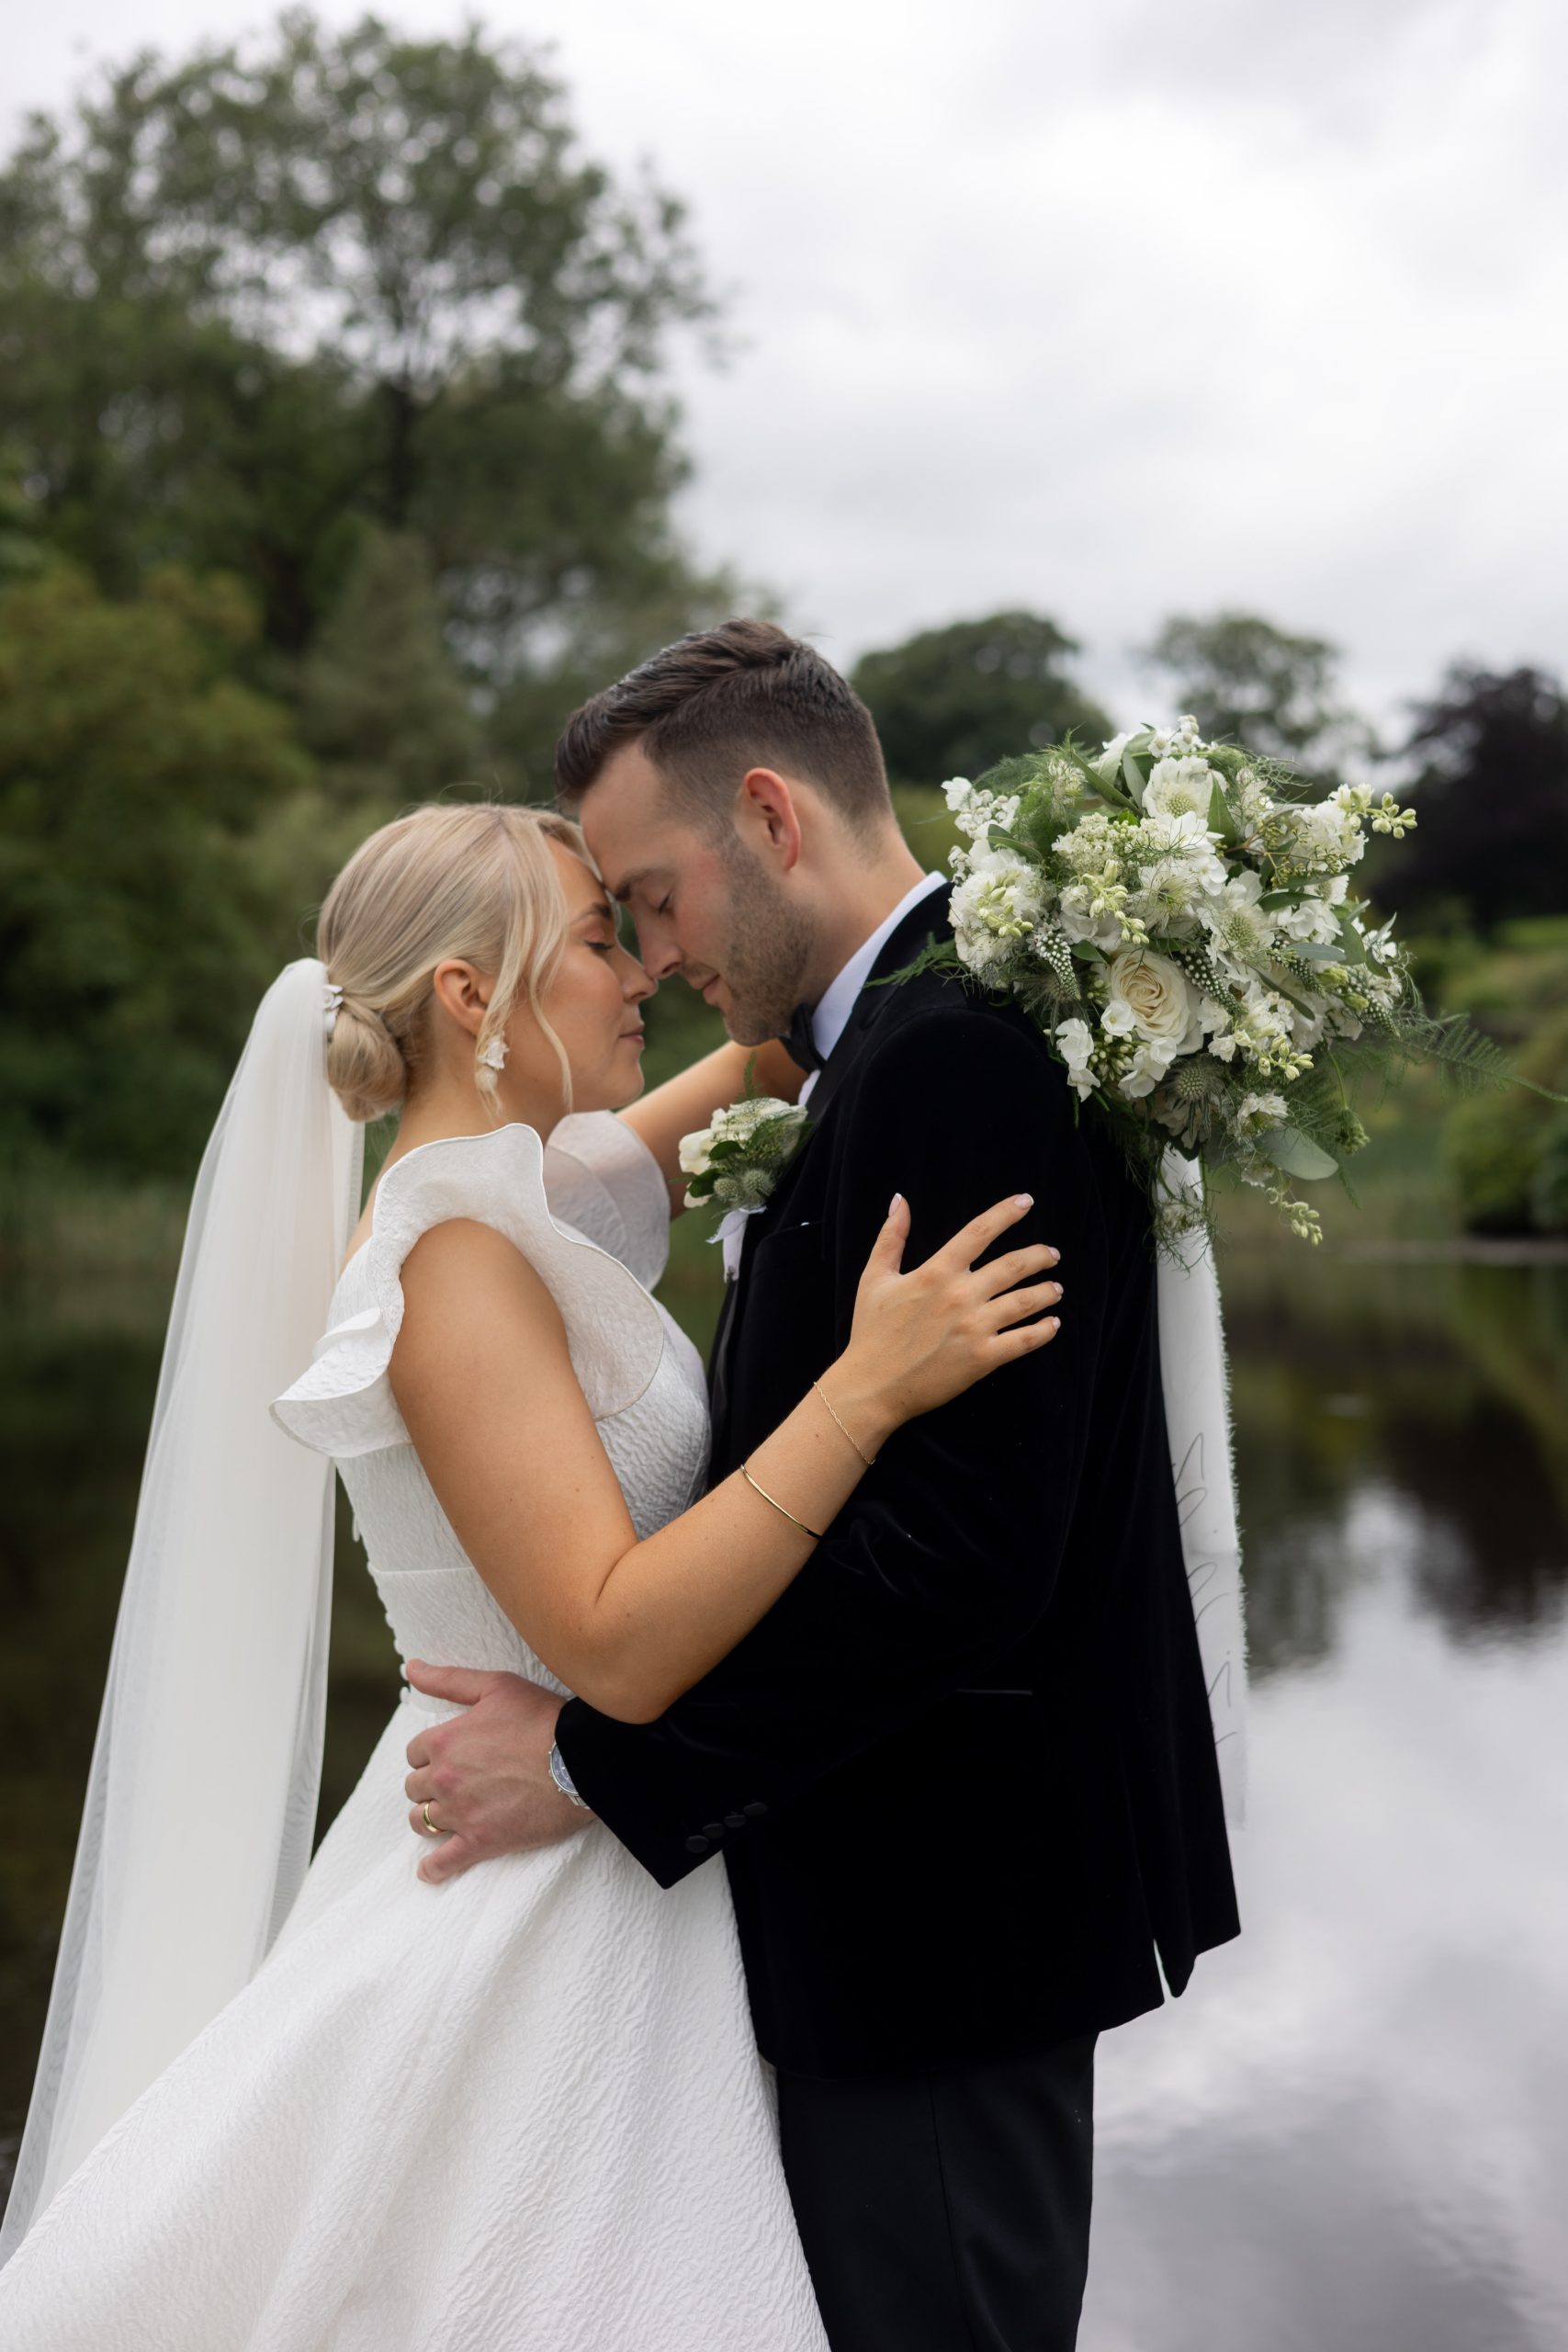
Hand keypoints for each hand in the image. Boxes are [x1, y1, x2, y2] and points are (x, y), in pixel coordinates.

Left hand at [402, 1660, 589, 1885]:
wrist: (580, 1760)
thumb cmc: (542, 1717)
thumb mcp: (495, 1686)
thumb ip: (448, 1679)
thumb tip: (410, 1667)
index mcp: (444, 1741)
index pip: (414, 1752)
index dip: (430, 1752)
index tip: (448, 1754)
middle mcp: (445, 1779)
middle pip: (414, 1787)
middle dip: (428, 1784)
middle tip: (453, 1782)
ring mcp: (461, 1813)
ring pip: (422, 1822)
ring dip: (429, 1818)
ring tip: (445, 1816)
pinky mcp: (482, 1842)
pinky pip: (443, 1863)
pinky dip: (432, 1868)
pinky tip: (429, 1869)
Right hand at [834, 1192, 1061, 1443]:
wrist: (872, 1386)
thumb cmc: (871, 1332)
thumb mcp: (874, 1278)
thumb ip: (890, 1237)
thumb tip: (900, 1199)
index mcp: (936, 1273)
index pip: (979, 1232)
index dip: (1006, 1213)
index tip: (1027, 1202)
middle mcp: (960, 1296)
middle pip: (1013, 1266)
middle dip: (1039, 1256)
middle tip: (1052, 1255)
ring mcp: (974, 1328)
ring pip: (1025, 1301)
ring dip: (1047, 1292)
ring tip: (1057, 1289)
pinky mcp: (982, 1359)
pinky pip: (1024, 1341)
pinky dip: (1044, 1331)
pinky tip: (1053, 1325)